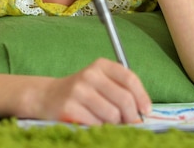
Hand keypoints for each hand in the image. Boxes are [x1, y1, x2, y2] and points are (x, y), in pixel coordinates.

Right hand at [32, 58, 150, 124]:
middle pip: (124, 99)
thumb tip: (142, 112)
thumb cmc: (82, 92)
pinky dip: (99, 128)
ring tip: (107, 121)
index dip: (142, 97)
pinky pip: (96, 125)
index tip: (146, 111)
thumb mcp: (101, 81)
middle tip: (129, 122)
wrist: (48, 97)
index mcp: (101, 65)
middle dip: (131, 116)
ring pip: (112, 115)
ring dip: (114, 124)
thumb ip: (121, 90)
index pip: (130, 79)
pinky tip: (93, 123)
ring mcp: (78, 91)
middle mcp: (90, 75)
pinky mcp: (69, 108)